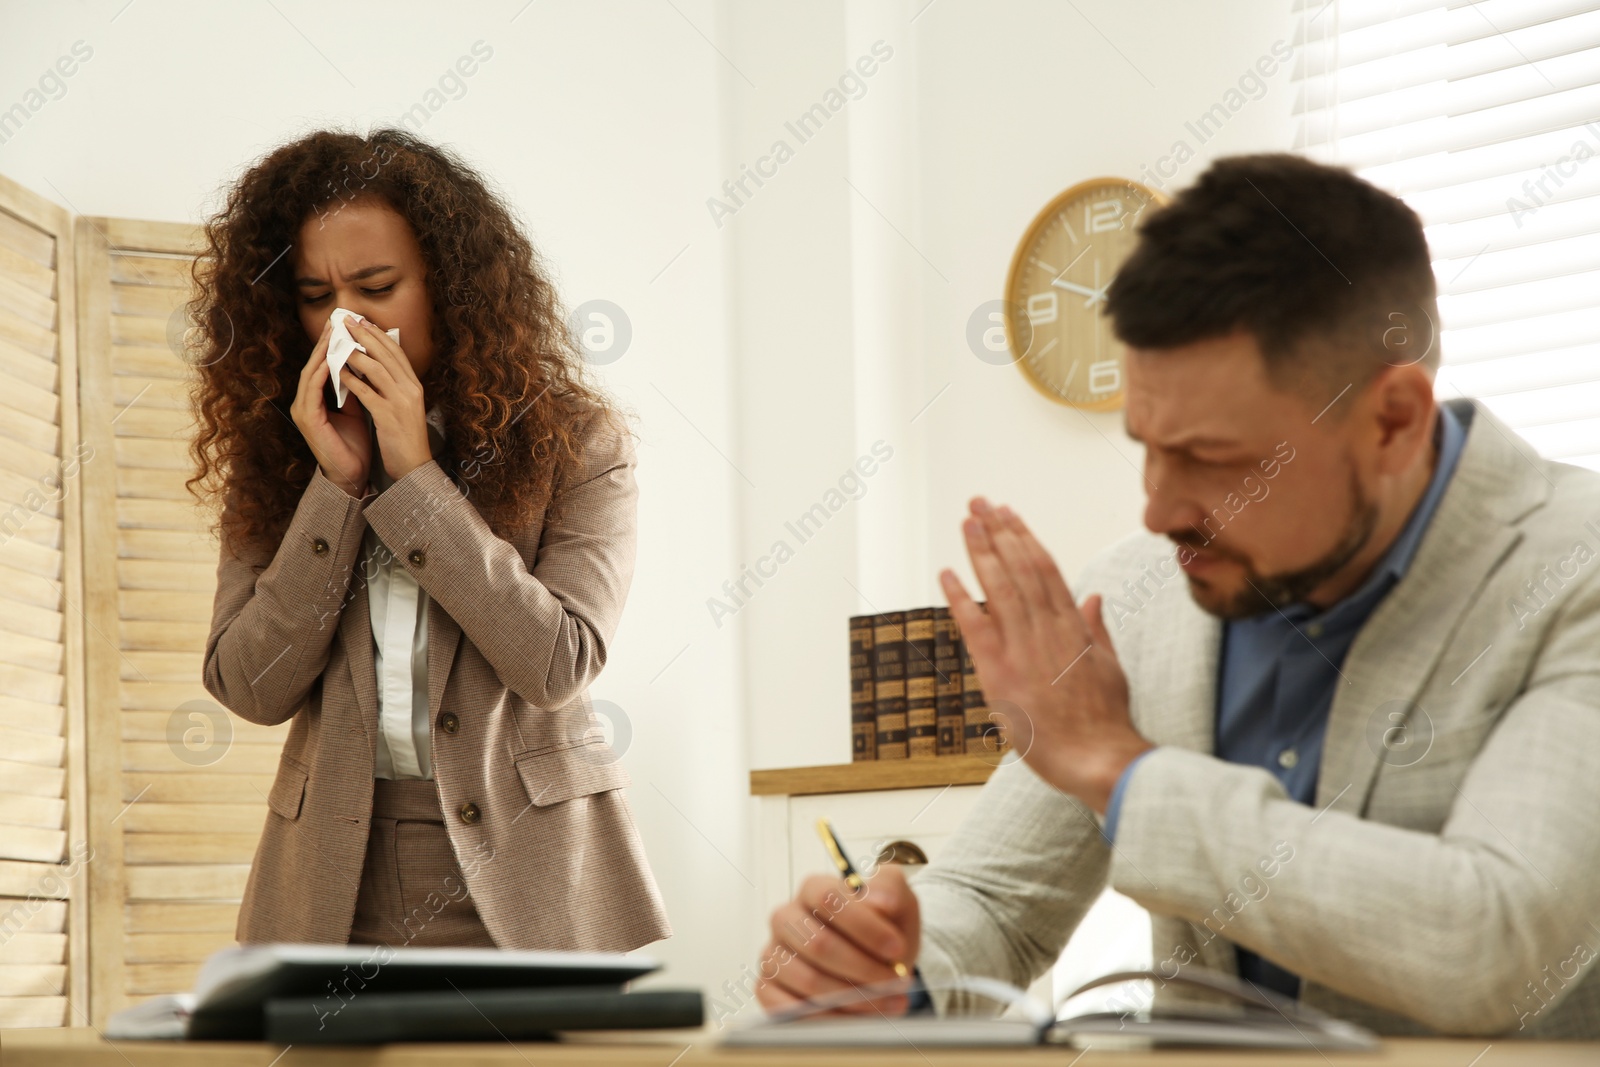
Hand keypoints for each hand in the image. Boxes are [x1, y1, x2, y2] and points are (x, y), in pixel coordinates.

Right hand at [290, 315, 369, 497]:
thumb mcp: (355, 409)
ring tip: (334, 334)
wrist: (352, 475)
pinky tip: (331, 360)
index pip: (322, 365)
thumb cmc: (353, 444)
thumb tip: (363, 363)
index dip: (332, 345)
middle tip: (338, 321)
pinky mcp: (307, 420)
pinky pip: (313, 391)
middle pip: (314, 365)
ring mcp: (303, 411)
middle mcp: (305, 402)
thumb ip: (353, 387)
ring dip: (322, 353)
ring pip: (311, 374)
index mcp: (315, 399)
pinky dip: (322, 374)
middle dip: (325, 343)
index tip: (346, 326)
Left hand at [339, 315, 431, 482]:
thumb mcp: (406, 407)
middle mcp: (411, 390)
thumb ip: (394, 386)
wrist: (415, 466)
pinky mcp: (388, 417)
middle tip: (347, 322)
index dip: (379, 334)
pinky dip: (351, 380)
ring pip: (377, 369)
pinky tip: (338, 372)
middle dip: (365, 335)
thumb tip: (375, 366)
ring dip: (355, 353)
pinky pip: (366, 393)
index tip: (363, 321)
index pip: (397, 353)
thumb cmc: (407, 438)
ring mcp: (400, 403)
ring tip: (339, 342)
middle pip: (387, 355)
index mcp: (415, 386)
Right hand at [755, 863, 920, 1017]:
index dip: (864, 925)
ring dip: (854, 997)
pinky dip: (829, 1018)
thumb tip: (880, 901)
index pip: (828, 899)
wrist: (877, 961)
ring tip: (887, 1002)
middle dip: (863, 968)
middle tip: (896, 982)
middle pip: (818, 944)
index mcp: (812, 889)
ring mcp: (773, 954)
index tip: (896, 948)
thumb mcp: (897, 902)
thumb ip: (890, 892)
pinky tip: (858, 1018)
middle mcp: (785, 918)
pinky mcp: (768, 988)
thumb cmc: (883, 929)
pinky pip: (789, 1009)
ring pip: (808, 980)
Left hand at [938, 497, 1151, 812]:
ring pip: (1001, 587)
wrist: (1100, 759)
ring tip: (968, 520)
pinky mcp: (1002, 674)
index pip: (1046, 570)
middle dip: (999, 531)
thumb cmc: (1107, 721)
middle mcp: (1048, 630)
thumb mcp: (1110, 668)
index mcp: (1074, 627)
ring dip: (982, 550)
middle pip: (1021, 568)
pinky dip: (960, 597)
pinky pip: (975, 626)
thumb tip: (1093, 597)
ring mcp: (1024, 650)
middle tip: (979, 503)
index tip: (1010, 515)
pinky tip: (946, 572)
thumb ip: (1097, 630)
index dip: (1025, 538)